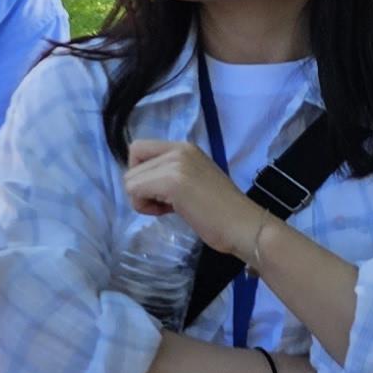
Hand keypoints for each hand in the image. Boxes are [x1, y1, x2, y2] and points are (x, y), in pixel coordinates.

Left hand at [123, 135, 259, 258]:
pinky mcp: (172, 182)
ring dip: (143, 199)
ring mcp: (176, 164)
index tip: (161, 189)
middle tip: (166, 203)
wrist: (242, 225)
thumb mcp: (192, 180)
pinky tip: (167, 212)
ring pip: (129, 180)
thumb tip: (141, 182)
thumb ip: (169, 173)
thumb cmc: (219, 211)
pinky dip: (144, 206)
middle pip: (131, 165)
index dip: (141, 172)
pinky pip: (134, 191)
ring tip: (169, 208)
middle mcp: (179, 149)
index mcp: (184, 147)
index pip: (139, 149)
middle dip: (141, 189)